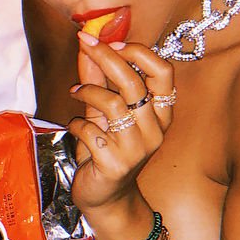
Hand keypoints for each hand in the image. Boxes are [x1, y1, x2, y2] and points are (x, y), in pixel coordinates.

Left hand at [67, 32, 175, 214]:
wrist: (105, 197)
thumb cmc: (107, 149)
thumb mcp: (103, 110)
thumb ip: (98, 78)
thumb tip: (88, 43)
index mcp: (160, 113)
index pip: (164, 72)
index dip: (138, 52)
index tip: (112, 41)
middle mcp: (154, 130)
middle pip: (135, 82)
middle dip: (107, 57)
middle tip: (85, 45)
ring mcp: (137, 149)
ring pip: (112, 104)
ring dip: (87, 92)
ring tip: (75, 93)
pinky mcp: (115, 164)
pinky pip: (91, 131)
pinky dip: (77, 124)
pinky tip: (75, 127)